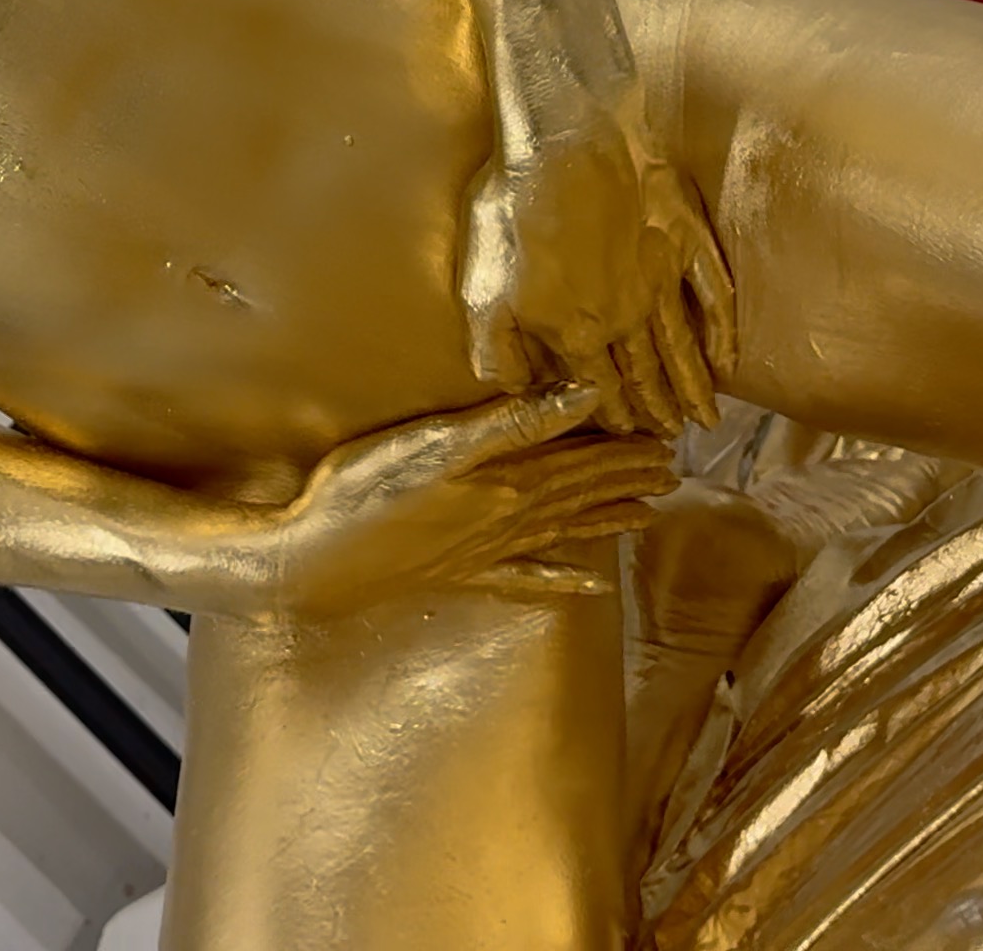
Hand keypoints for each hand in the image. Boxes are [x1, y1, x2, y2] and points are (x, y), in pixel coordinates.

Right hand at [229, 386, 679, 619]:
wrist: (311, 562)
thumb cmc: (362, 492)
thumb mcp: (438, 442)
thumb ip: (514, 420)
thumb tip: (585, 394)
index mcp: (505, 482)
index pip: (579, 461)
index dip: (622, 451)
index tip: (665, 442)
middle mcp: (506, 521)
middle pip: (578, 495)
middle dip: (625, 480)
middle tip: (671, 472)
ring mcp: (485, 552)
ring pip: (562, 533)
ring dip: (605, 521)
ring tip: (649, 514)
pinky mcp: (460, 575)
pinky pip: (525, 579)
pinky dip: (561, 580)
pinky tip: (591, 588)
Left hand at [461, 87, 732, 436]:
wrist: (565, 142)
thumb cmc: (514, 210)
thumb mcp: (483, 287)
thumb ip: (499, 347)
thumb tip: (512, 388)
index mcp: (575, 333)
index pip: (598, 388)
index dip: (614, 415)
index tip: (630, 435)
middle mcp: (625, 319)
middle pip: (644, 375)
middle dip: (657, 411)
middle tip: (673, 437)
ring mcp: (661, 282)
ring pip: (681, 348)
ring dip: (693, 388)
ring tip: (707, 420)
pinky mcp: (685, 244)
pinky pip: (713, 299)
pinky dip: (723, 334)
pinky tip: (730, 361)